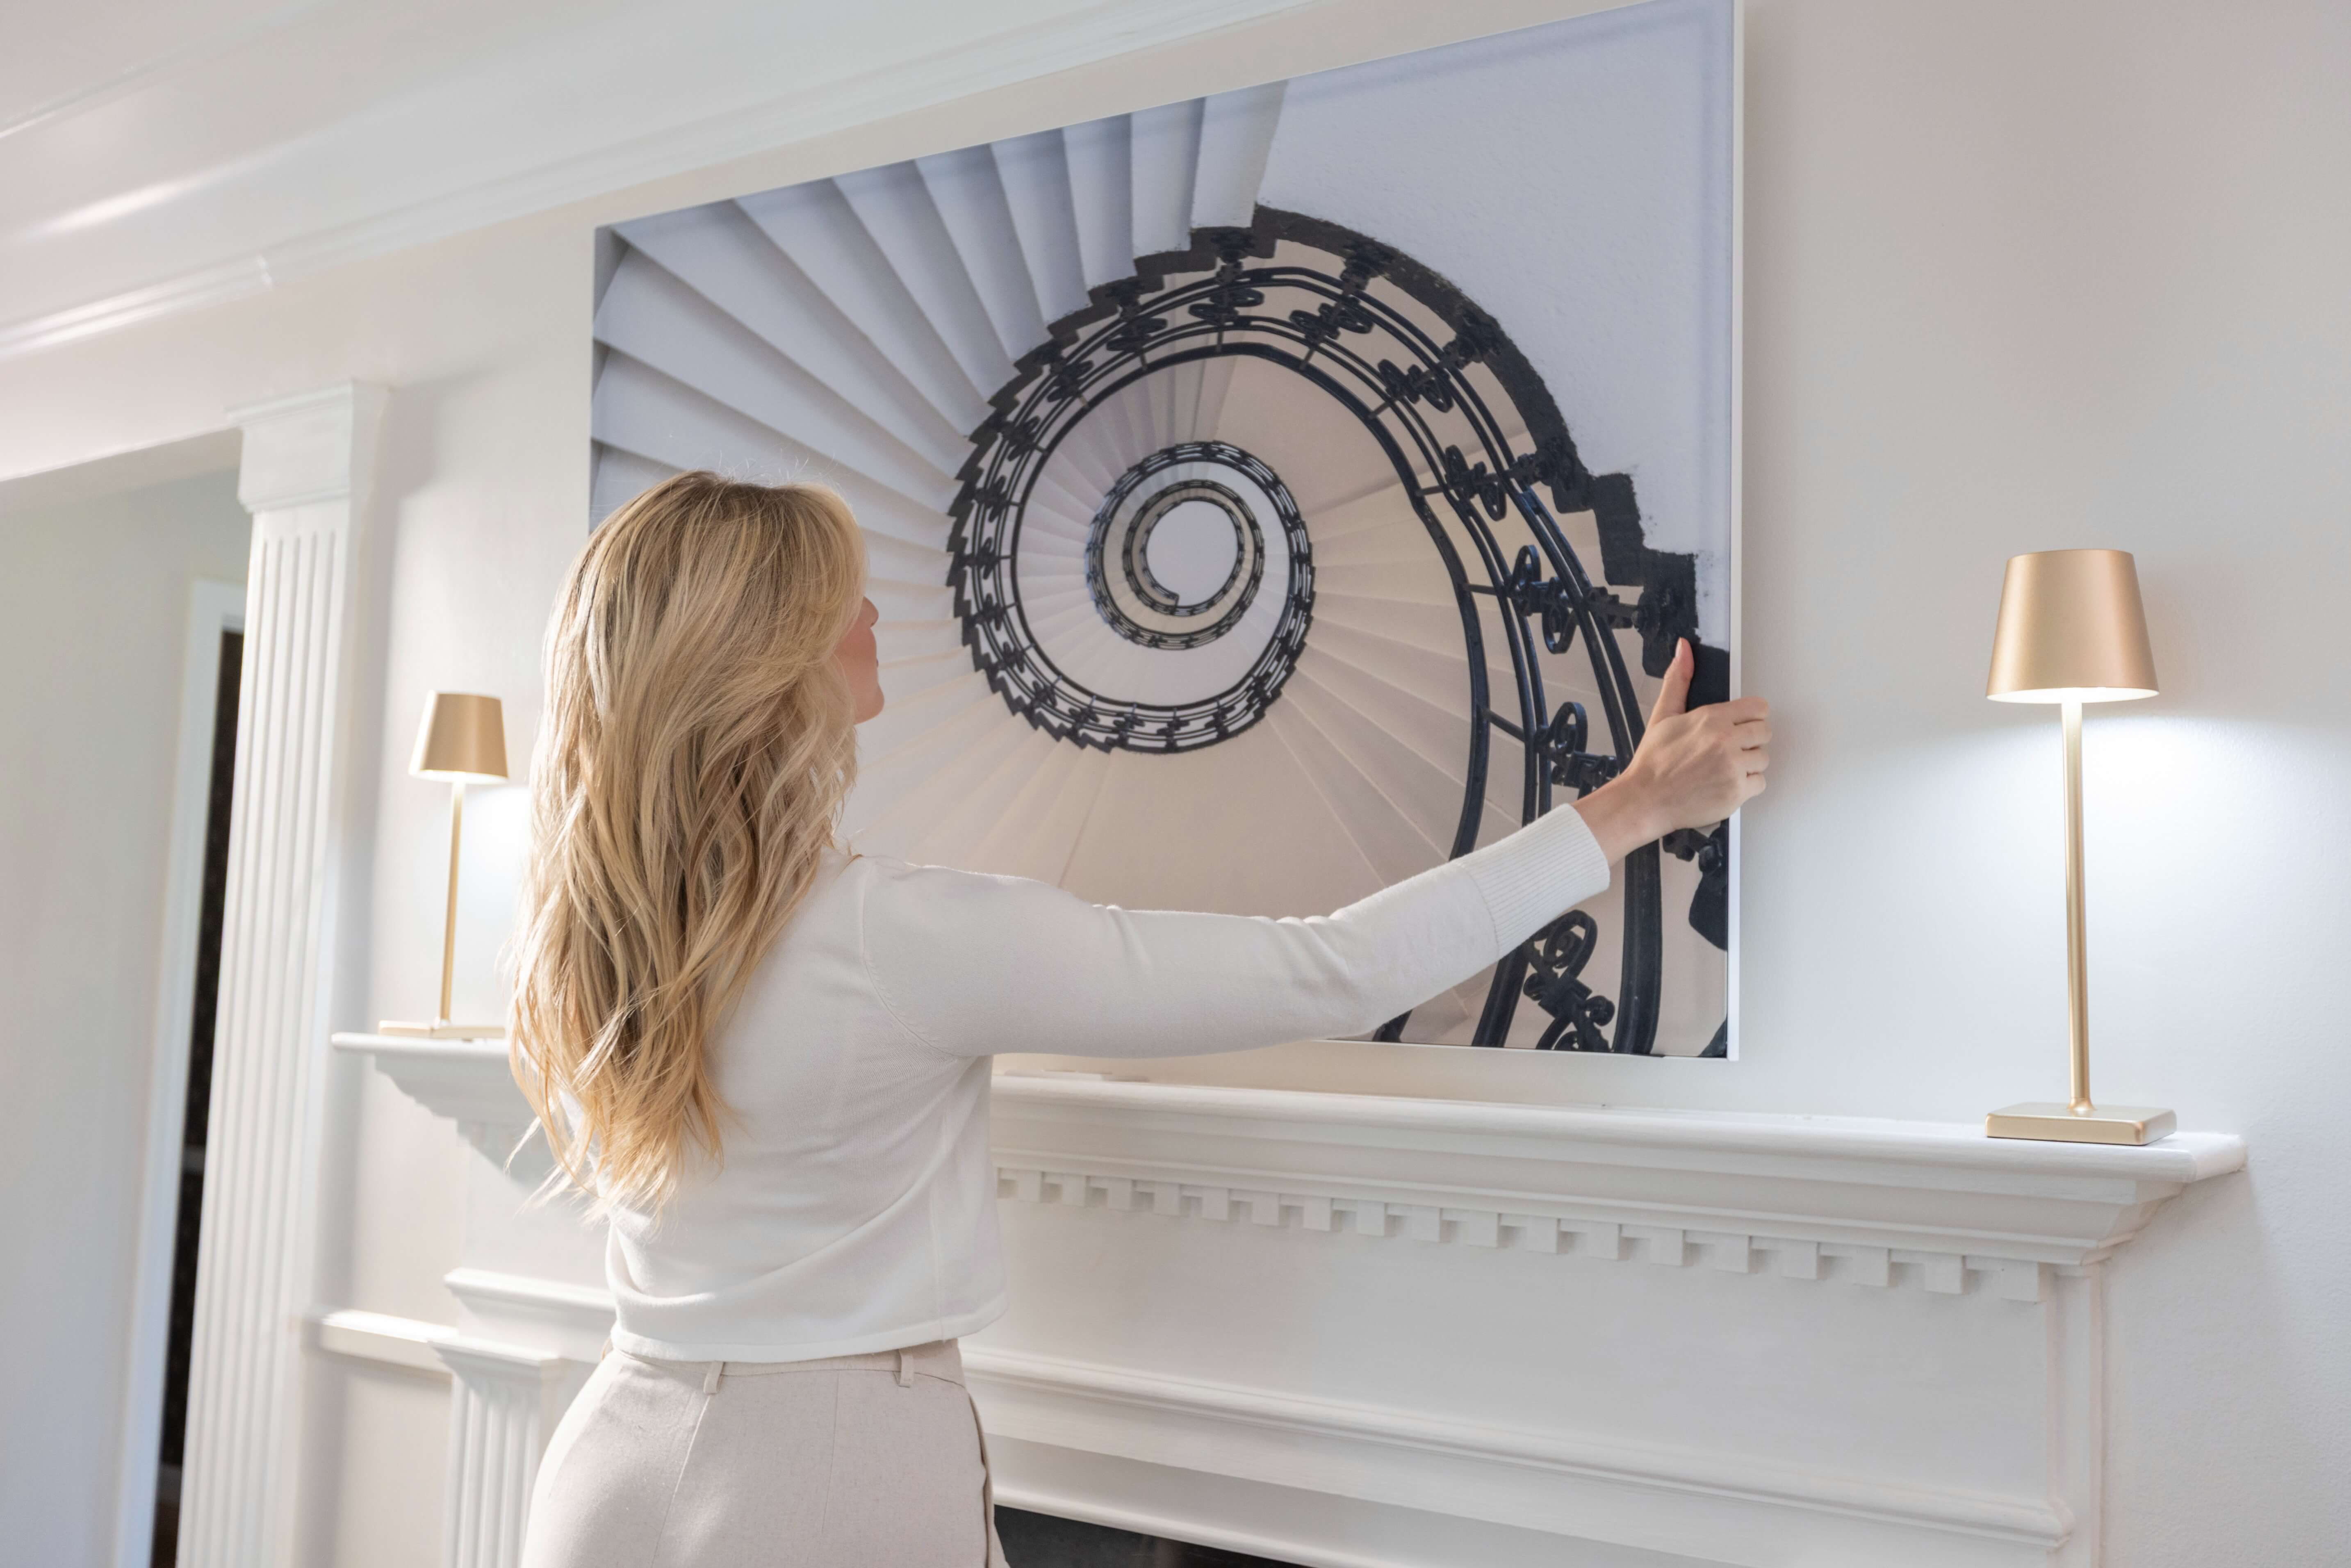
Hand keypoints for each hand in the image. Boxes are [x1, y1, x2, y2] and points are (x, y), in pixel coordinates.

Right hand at [1572, 639, 1769, 862]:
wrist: (1645, 800)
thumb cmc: (1653, 762)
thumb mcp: (1663, 715)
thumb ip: (1678, 680)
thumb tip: (1684, 649)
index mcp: (1712, 718)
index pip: (1758, 707)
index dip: (1750, 716)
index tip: (1738, 724)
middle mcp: (1725, 740)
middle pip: (1765, 732)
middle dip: (1750, 739)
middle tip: (1729, 748)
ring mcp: (1733, 767)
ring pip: (1763, 758)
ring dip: (1749, 763)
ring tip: (1725, 767)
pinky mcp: (1736, 792)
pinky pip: (1759, 782)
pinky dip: (1746, 785)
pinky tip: (1726, 783)